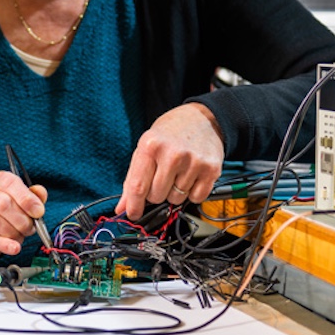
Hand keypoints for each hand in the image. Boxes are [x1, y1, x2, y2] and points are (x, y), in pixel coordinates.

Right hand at [0, 170, 48, 262]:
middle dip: (22, 220)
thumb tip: (40, 193)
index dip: (26, 198)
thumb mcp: (20, 203)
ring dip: (12, 232)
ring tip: (19, 236)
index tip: (38, 211)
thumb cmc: (4, 216)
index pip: (8, 182)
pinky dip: (3, 244)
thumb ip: (32, 196)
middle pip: (2, 203)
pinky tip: (14, 247)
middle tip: (29, 228)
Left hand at [116, 103, 223, 219]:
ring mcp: (193, 162)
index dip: (134, 205)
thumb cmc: (169, 134)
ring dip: (174, 192)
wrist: (201, 119)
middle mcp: (172, 154)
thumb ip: (132, 178)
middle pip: (156, 196)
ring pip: (176, 199)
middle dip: (155, 193)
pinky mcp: (211, 170)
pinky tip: (190, 176)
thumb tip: (123, 207)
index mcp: (150, 146)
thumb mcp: (145, 148)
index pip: (138, 186)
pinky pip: (196, 198)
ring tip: (177, 172)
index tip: (132, 214)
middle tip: (160, 176)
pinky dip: (191, 193)